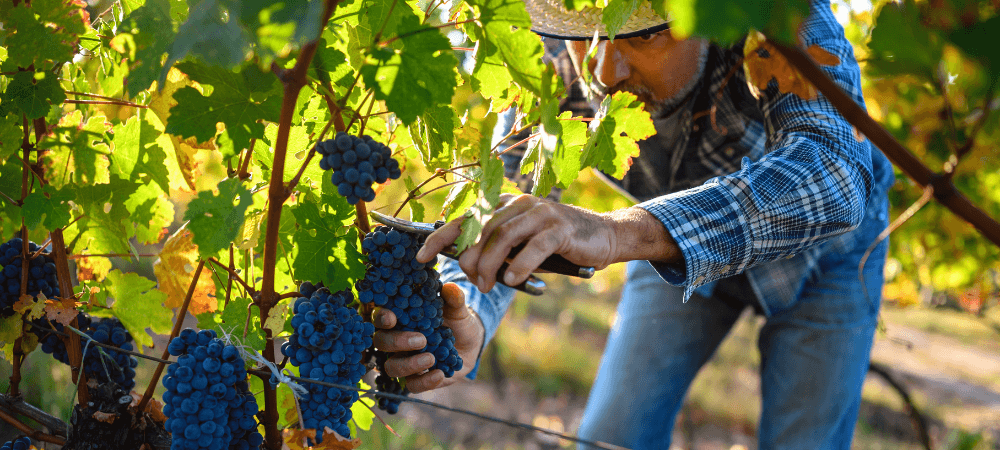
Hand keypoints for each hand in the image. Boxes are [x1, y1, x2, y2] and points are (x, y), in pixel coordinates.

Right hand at [371, 283, 483, 392]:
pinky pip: (412, 385)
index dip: (381, 317)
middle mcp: (397, 340)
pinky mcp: (417, 379)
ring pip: (392, 367)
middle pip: (381, 343)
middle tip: (421, 340)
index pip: (380, 317)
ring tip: (431, 358)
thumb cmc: (457, 321)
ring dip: (409, 364)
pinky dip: (425, 381)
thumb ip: (453, 299)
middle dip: (397, 342)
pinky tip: (440, 373)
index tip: (392, 318)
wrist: (471, 344)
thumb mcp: (457, 309)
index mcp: (401, 318)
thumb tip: (450, 288)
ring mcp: (405, 361)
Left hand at [415, 194, 679, 292]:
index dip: (440, 237)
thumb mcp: (522, 246)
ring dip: (490, 265)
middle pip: (481, 230)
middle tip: (472, 281)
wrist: (603, 237)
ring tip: (487, 286)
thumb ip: (497, 250)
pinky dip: (519, 265)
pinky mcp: (560, 227)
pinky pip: (533, 247)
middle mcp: (518, 204)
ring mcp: (540, 213)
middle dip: (469, 259)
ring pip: (503, 237)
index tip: (419, 257)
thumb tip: (465, 266)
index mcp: (504, 205)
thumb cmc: (557, 246)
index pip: (464, 218)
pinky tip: (513, 280)